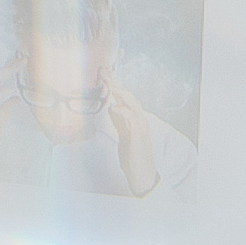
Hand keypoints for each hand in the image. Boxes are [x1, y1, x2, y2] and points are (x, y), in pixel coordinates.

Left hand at [105, 77, 160, 196]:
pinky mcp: (139, 134)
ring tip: (109, 83)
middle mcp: (140, 118)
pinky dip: (122, 111)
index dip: (114, 83)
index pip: (124, 97)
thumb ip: (119, 119)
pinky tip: (113, 107)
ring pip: (133, 103)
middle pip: (128, 95)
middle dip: (115, 82)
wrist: (142, 172)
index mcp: (135, 118)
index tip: (103, 72)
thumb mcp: (123, 133)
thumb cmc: (133, 155)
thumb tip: (112, 106)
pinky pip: (132, 118)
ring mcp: (141, 125)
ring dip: (120, 92)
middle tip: (103, 71)